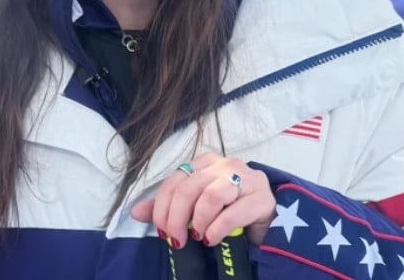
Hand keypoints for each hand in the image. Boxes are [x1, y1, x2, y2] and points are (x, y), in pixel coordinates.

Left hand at [129, 153, 274, 247]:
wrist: (268, 222)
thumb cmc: (229, 211)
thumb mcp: (196, 208)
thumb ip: (168, 207)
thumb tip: (135, 212)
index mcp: (206, 162)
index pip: (174, 181)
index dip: (161, 207)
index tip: (161, 230)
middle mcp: (225, 164)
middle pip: (189, 188)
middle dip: (176, 217)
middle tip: (176, 240)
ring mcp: (247, 178)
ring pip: (211, 195)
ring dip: (198, 220)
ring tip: (197, 237)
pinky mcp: (263, 198)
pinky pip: (234, 212)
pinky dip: (217, 228)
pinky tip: (211, 239)